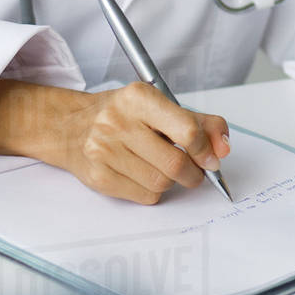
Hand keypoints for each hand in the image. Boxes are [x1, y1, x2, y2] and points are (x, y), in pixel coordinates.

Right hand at [39, 81, 230, 204]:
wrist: (70, 126)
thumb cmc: (121, 114)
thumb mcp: (159, 106)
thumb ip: (199, 122)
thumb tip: (224, 146)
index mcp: (138, 97)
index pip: (186, 130)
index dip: (206, 149)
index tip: (212, 158)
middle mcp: (118, 121)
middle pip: (175, 163)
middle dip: (193, 172)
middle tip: (194, 170)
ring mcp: (104, 150)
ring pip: (161, 183)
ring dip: (171, 181)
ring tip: (160, 166)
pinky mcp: (98, 177)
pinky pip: (145, 196)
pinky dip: (152, 191)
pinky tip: (142, 174)